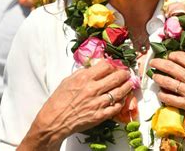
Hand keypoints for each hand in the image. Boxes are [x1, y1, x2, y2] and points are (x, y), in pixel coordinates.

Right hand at [19, 60, 133, 149]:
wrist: (54, 120)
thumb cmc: (58, 100)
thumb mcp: (68, 80)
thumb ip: (83, 72)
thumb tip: (94, 67)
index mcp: (84, 78)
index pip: (106, 66)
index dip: (113, 64)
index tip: (116, 65)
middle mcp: (93, 89)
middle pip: (116, 77)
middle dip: (124, 74)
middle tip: (127, 73)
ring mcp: (98, 103)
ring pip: (119, 92)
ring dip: (127, 86)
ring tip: (130, 83)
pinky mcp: (100, 115)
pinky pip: (116, 107)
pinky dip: (122, 102)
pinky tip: (123, 98)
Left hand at [150, 51, 184, 137]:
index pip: (179, 56)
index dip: (171, 55)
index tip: (169, 56)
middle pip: (169, 67)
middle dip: (158, 63)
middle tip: (153, 63)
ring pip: (166, 82)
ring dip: (158, 78)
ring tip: (155, 76)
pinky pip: (169, 98)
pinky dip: (162, 95)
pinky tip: (161, 93)